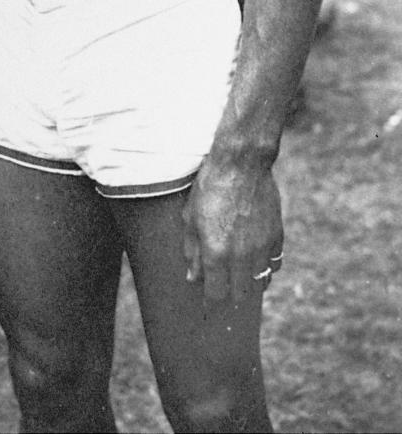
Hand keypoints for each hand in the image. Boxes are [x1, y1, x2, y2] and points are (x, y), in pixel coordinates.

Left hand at [182, 155, 282, 303]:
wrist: (241, 164)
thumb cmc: (209, 187)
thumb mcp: (191, 217)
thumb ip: (193, 251)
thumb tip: (193, 277)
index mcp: (216, 252)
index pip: (215, 294)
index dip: (210, 302)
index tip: (207, 304)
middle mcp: (241, 256)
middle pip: (240, 294)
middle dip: (230, 296)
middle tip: (223, 289)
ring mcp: (262, 247)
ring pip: (261, 282)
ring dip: (250, 284)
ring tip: (241, 278)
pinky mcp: (277, 236)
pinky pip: (275, 263)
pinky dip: (267, 266)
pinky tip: (258, 260)